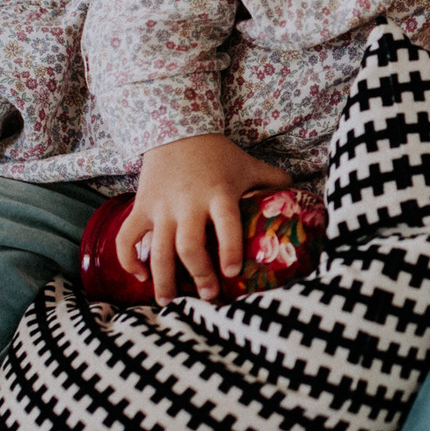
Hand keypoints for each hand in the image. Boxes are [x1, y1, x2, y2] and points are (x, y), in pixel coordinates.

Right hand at [116, 135, 291, 302]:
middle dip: (199, 275)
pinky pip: (127, 238)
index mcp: (219, 193)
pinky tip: (141, 276)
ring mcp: (162, 207)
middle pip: (190, 247)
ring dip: (164, 279)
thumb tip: (302, 192)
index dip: (229, 249)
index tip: (231, 272)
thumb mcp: (247, 163)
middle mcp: (189, 203)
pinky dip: (129, 259)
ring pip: (158, 250)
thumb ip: (272, 180)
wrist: (175, 129)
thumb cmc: (217, 153)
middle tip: (208, 296)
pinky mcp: (141, 206)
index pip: (227, 224)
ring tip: (169, 301)